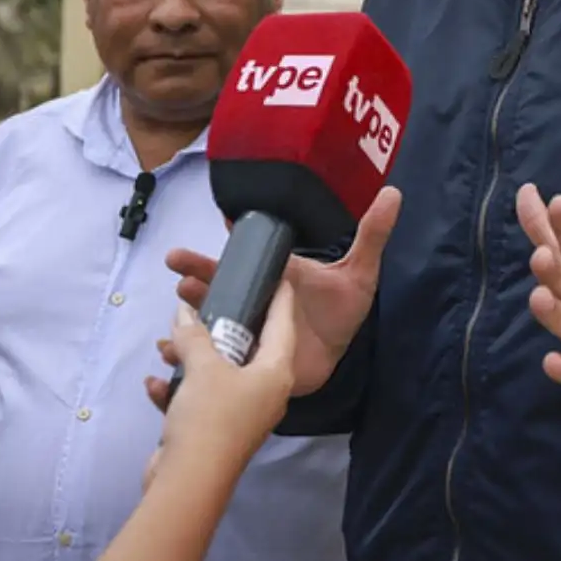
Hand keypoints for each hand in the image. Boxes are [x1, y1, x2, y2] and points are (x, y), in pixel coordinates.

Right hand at [140, 280, 297, 489]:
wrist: (189, 483)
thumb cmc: (210, 417)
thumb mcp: (202, 368)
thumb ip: (194, 336)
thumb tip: (185, 312)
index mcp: (276, 373)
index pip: (282, 325)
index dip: (279, 298)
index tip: (276, 275)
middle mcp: (265, 392)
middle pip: (246, 349)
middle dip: (219, 329)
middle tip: (203, 303)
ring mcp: (241, 414)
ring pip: (217, 374)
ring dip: (190, 359)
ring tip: (165, 344)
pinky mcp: (215, 431)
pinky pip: (198, 400)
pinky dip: (177, 390)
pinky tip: (154, 384)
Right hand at [159, 187, 401, 399]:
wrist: (338, 359)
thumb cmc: (342, 310)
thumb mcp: (359, 272)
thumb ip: (371, 234)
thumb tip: (394, 191)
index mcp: (272, 279)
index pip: (238, 265)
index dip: (207, 261)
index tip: (181, 256)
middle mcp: (251, 303)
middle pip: (215, 292)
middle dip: (193, 283)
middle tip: (176, 276)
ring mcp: (242, 334)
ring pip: (206, 328)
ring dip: (184, 329)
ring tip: (170, 334)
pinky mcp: (240, 364)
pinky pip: (208, 366)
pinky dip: (183, 367)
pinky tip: (166, 369)